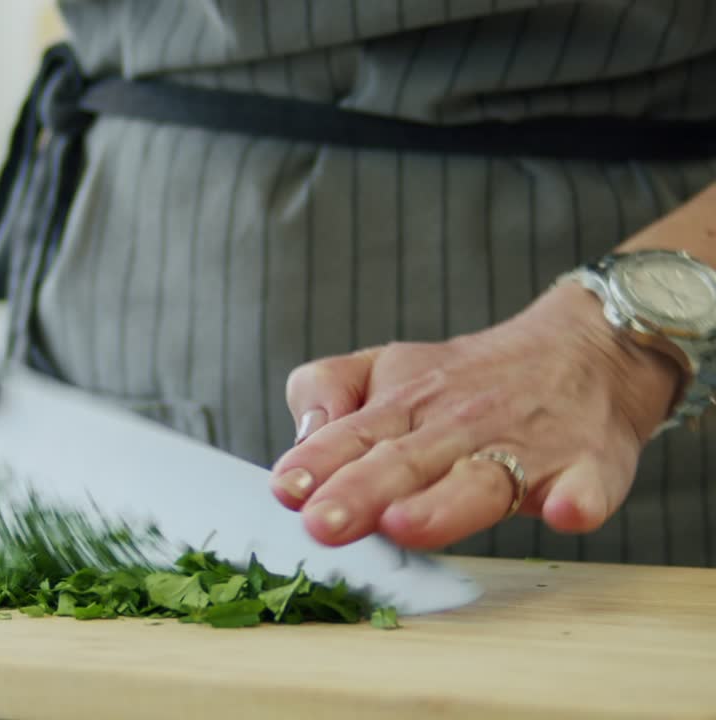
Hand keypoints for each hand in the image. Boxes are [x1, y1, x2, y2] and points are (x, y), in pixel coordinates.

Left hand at [269, 283, 681, 549]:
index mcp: (405, 405)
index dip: (318, 461)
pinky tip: (563, 512)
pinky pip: (586, 485)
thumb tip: (301, 435)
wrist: (584, 350)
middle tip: (323, 524)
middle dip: (362, 491)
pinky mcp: (588, 465)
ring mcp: (526, 447)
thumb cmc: (464, 379)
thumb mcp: (385, 367)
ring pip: (482, 479)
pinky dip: (578, 499)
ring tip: (404, 524)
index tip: (287, 489)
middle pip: (405, 461)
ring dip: (444, 505)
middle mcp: (459, 426)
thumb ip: (328, 389)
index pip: (353, 434)